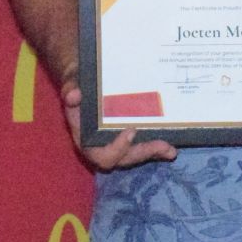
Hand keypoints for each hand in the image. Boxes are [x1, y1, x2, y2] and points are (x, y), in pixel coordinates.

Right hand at [60, 78, 176, 170]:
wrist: (84, 83)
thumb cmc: (78, 84)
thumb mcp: (72, 83)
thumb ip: (70, 90)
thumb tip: (74, 94)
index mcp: (85, 139)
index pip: (100, 155)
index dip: (117, 148)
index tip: (131, 131)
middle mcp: (102, 146)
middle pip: (123, 159)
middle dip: (143, 153)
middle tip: (162, 145)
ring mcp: (116, 144)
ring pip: (135, 156)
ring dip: (153, 153)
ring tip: (171, 151)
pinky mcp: (128, 138)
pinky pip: (141, 147)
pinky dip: (156, 148)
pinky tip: (171, 147)